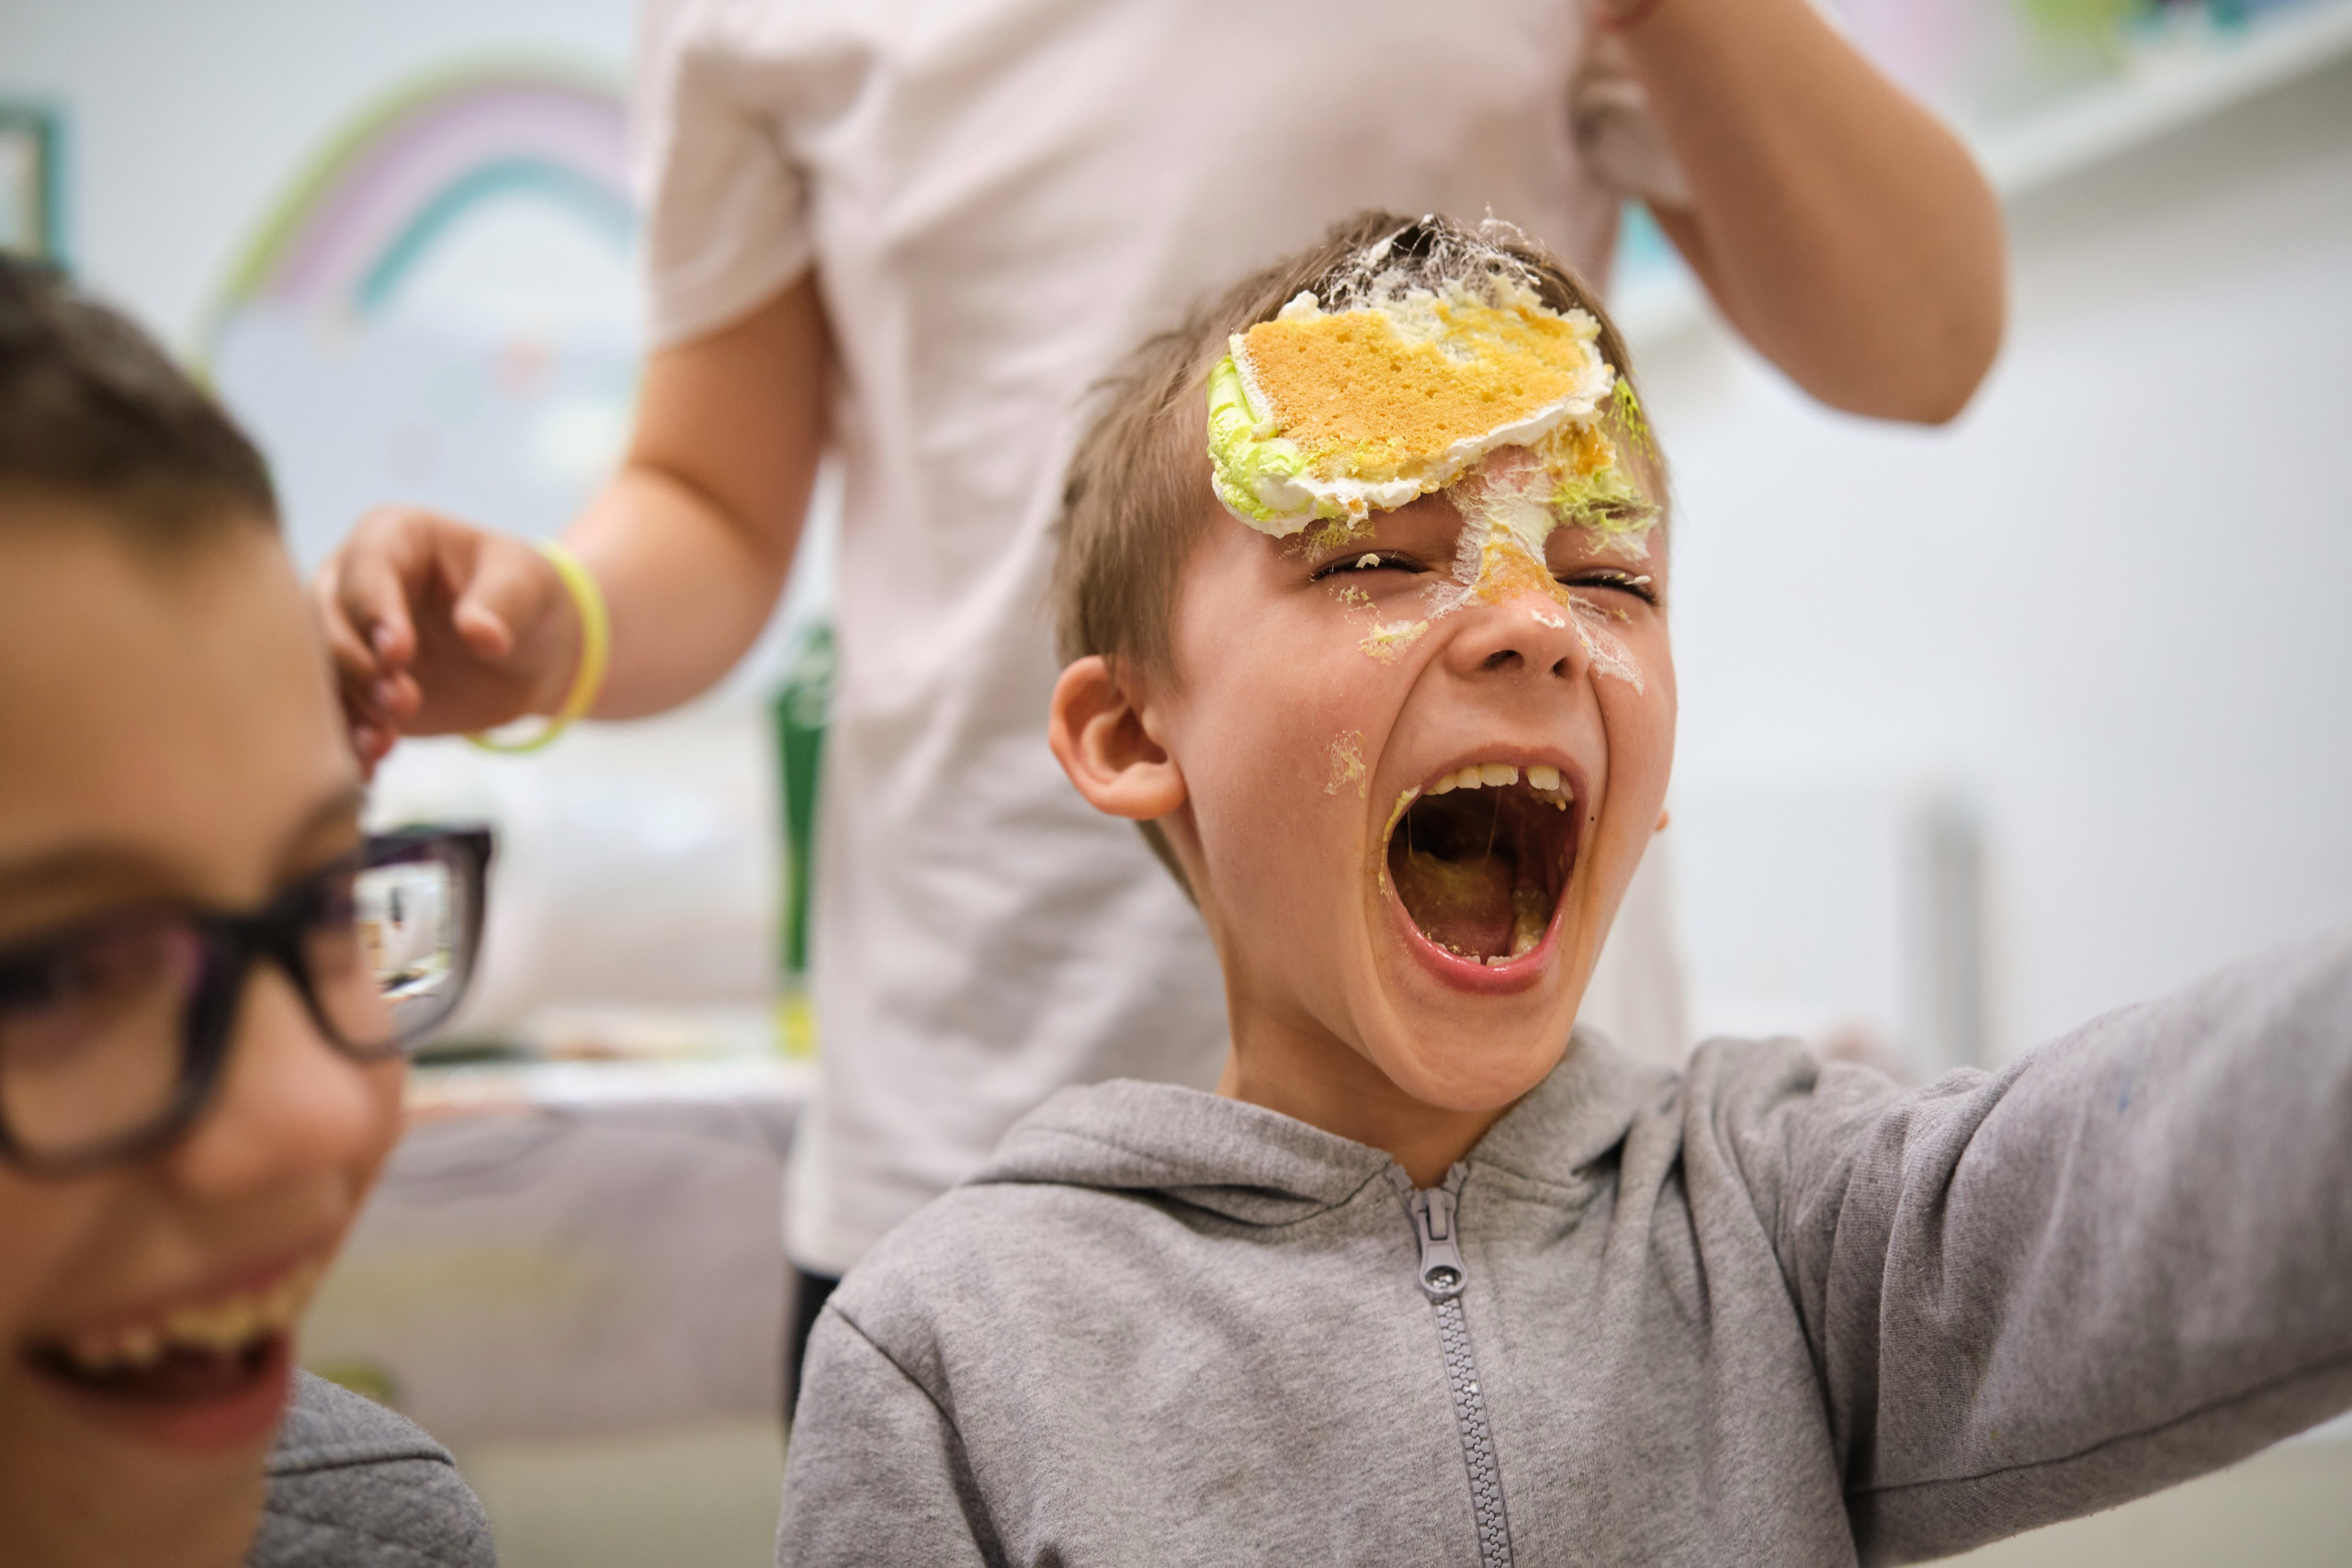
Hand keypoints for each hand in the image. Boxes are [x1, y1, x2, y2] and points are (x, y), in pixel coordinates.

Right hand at [312, 507, 582, 769]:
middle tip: (401, 703)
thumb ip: (502, 604)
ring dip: (347, 709)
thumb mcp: (527, 585)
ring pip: (321, 671)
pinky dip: (349, 742)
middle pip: (326, 621)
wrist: (531, 649)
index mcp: (391, 538)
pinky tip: (367, 769)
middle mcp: (353, 582)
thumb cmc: (527, 596)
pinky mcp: (356, 687)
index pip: (366, 567)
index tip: (398, 653)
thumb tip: (483, 635)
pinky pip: (338, 713)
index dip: (374, 610)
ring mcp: (348, 637)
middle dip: (356, 666)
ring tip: (382, 743)